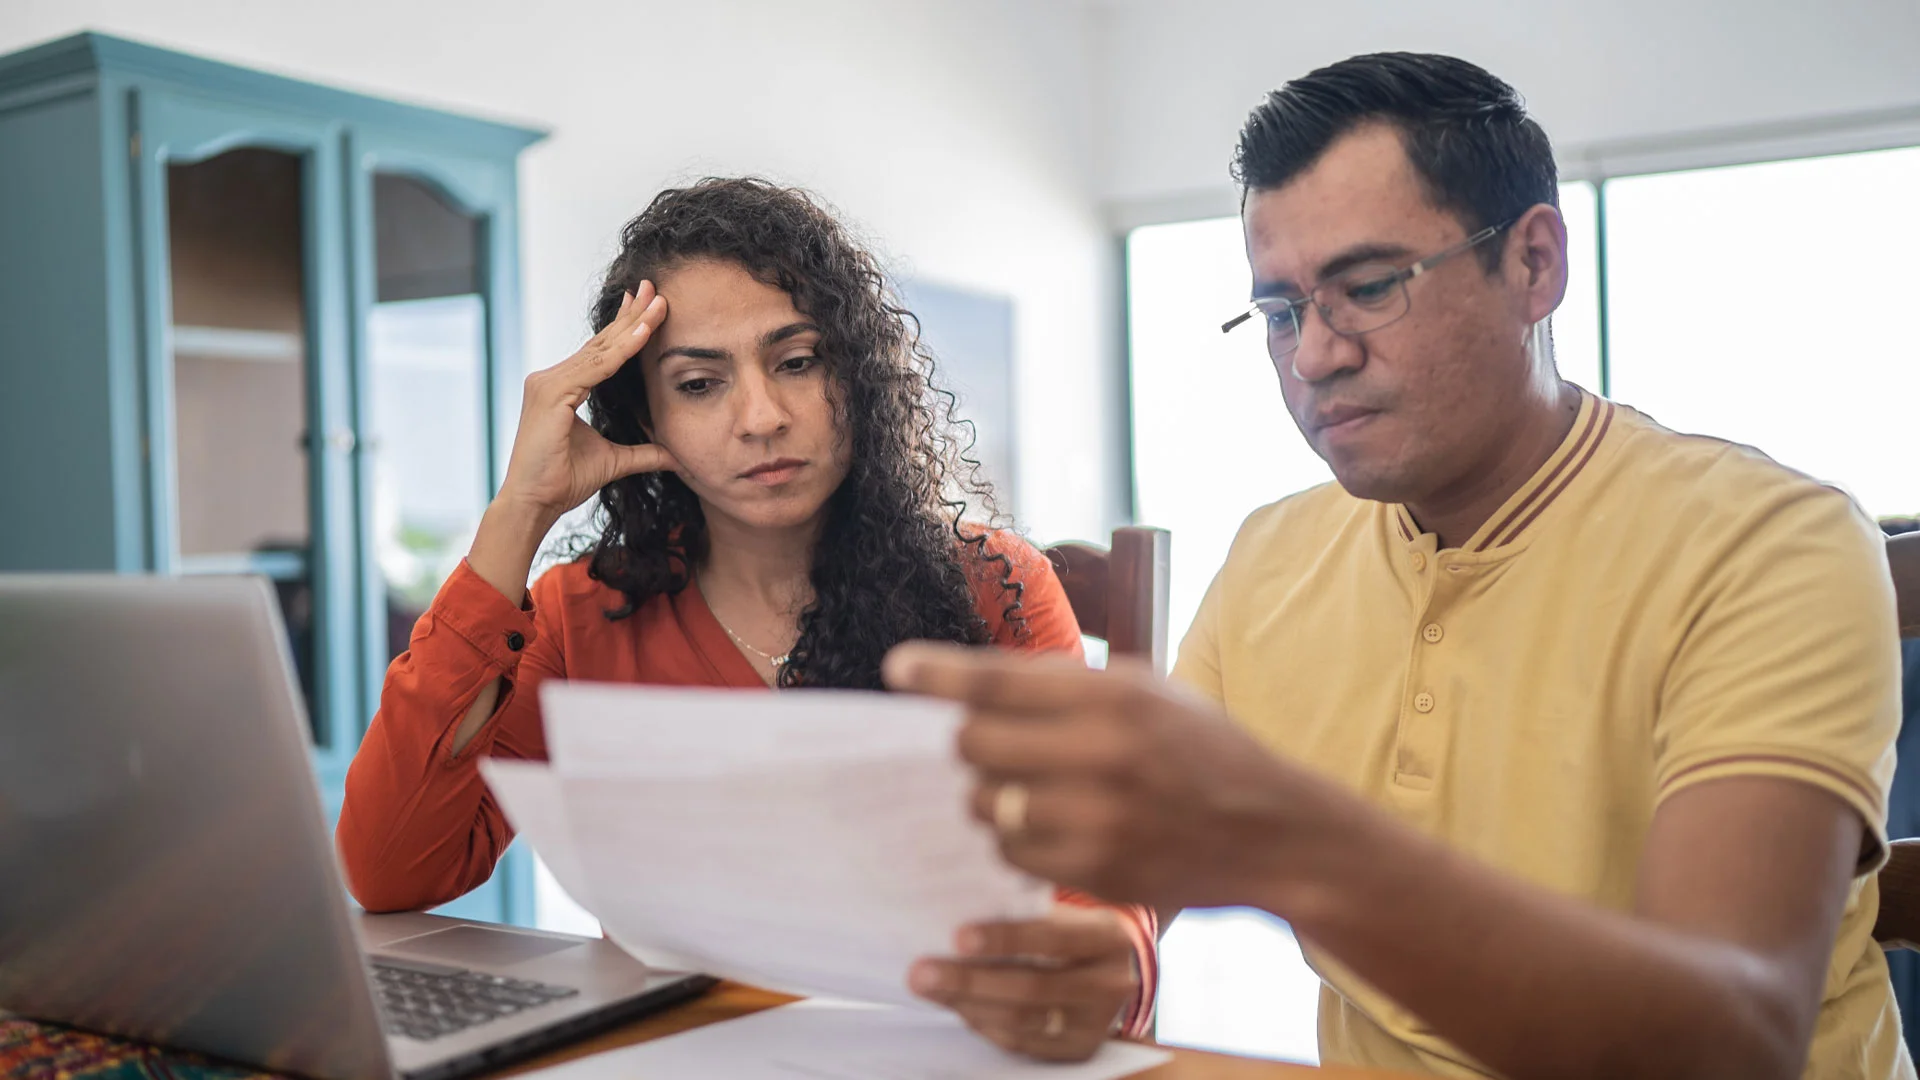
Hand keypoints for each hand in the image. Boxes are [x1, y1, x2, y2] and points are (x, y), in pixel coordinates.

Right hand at [496, 282, 681, 528]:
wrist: (535, 503)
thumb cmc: (564, 481)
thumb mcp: (615, 461)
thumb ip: (644, 453)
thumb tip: (675, 455)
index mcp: (562, 387)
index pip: (600, 351)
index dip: (625, 327)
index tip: (648, 305)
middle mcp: (551, 378)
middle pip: (600, 342)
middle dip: (631, 314)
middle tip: (656, 288)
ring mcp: (548, 383)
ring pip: (600, 350)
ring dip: (633, 325)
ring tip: (660, 303)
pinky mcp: (551, 394)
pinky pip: (595, 367)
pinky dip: (621, 350)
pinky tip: (643, 333)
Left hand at [883, 643, 1349, 911]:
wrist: (1273, 831)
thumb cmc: (1201, 749)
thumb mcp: (1148, 691)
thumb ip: (1067, 685)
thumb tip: (972, 683)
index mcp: (1115, 695)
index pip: (999, 681)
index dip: (938, 674)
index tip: (897, 670)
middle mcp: (1103, 753)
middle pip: (974, 745)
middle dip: (970, 743)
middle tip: (989, 744)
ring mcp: (1099, 818)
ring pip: (986, 804)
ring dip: (991, 795)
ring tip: (1032, 788)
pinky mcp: (1096, 871)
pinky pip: (1011, 853)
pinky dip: (1017, 840)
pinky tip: (1052, 826)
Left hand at [909, 907, 1138, 1061]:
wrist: (1113, 972)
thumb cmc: (1072, 931)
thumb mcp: (1065, 911)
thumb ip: (1024, 906)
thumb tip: (960, 896)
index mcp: (1106, 937)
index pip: (1054, 938)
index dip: (1006, 938)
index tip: (958, 936)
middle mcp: (1109, 984)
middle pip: (1033, 987)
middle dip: (971, 980)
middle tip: (923, 971)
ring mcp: (1096, 1024)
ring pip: (1022, 1020)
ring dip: (967, 1004)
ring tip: (927, 987)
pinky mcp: (1077, 1050)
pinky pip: (1020, 1043)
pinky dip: (983, 1023)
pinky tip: (956, 1005)